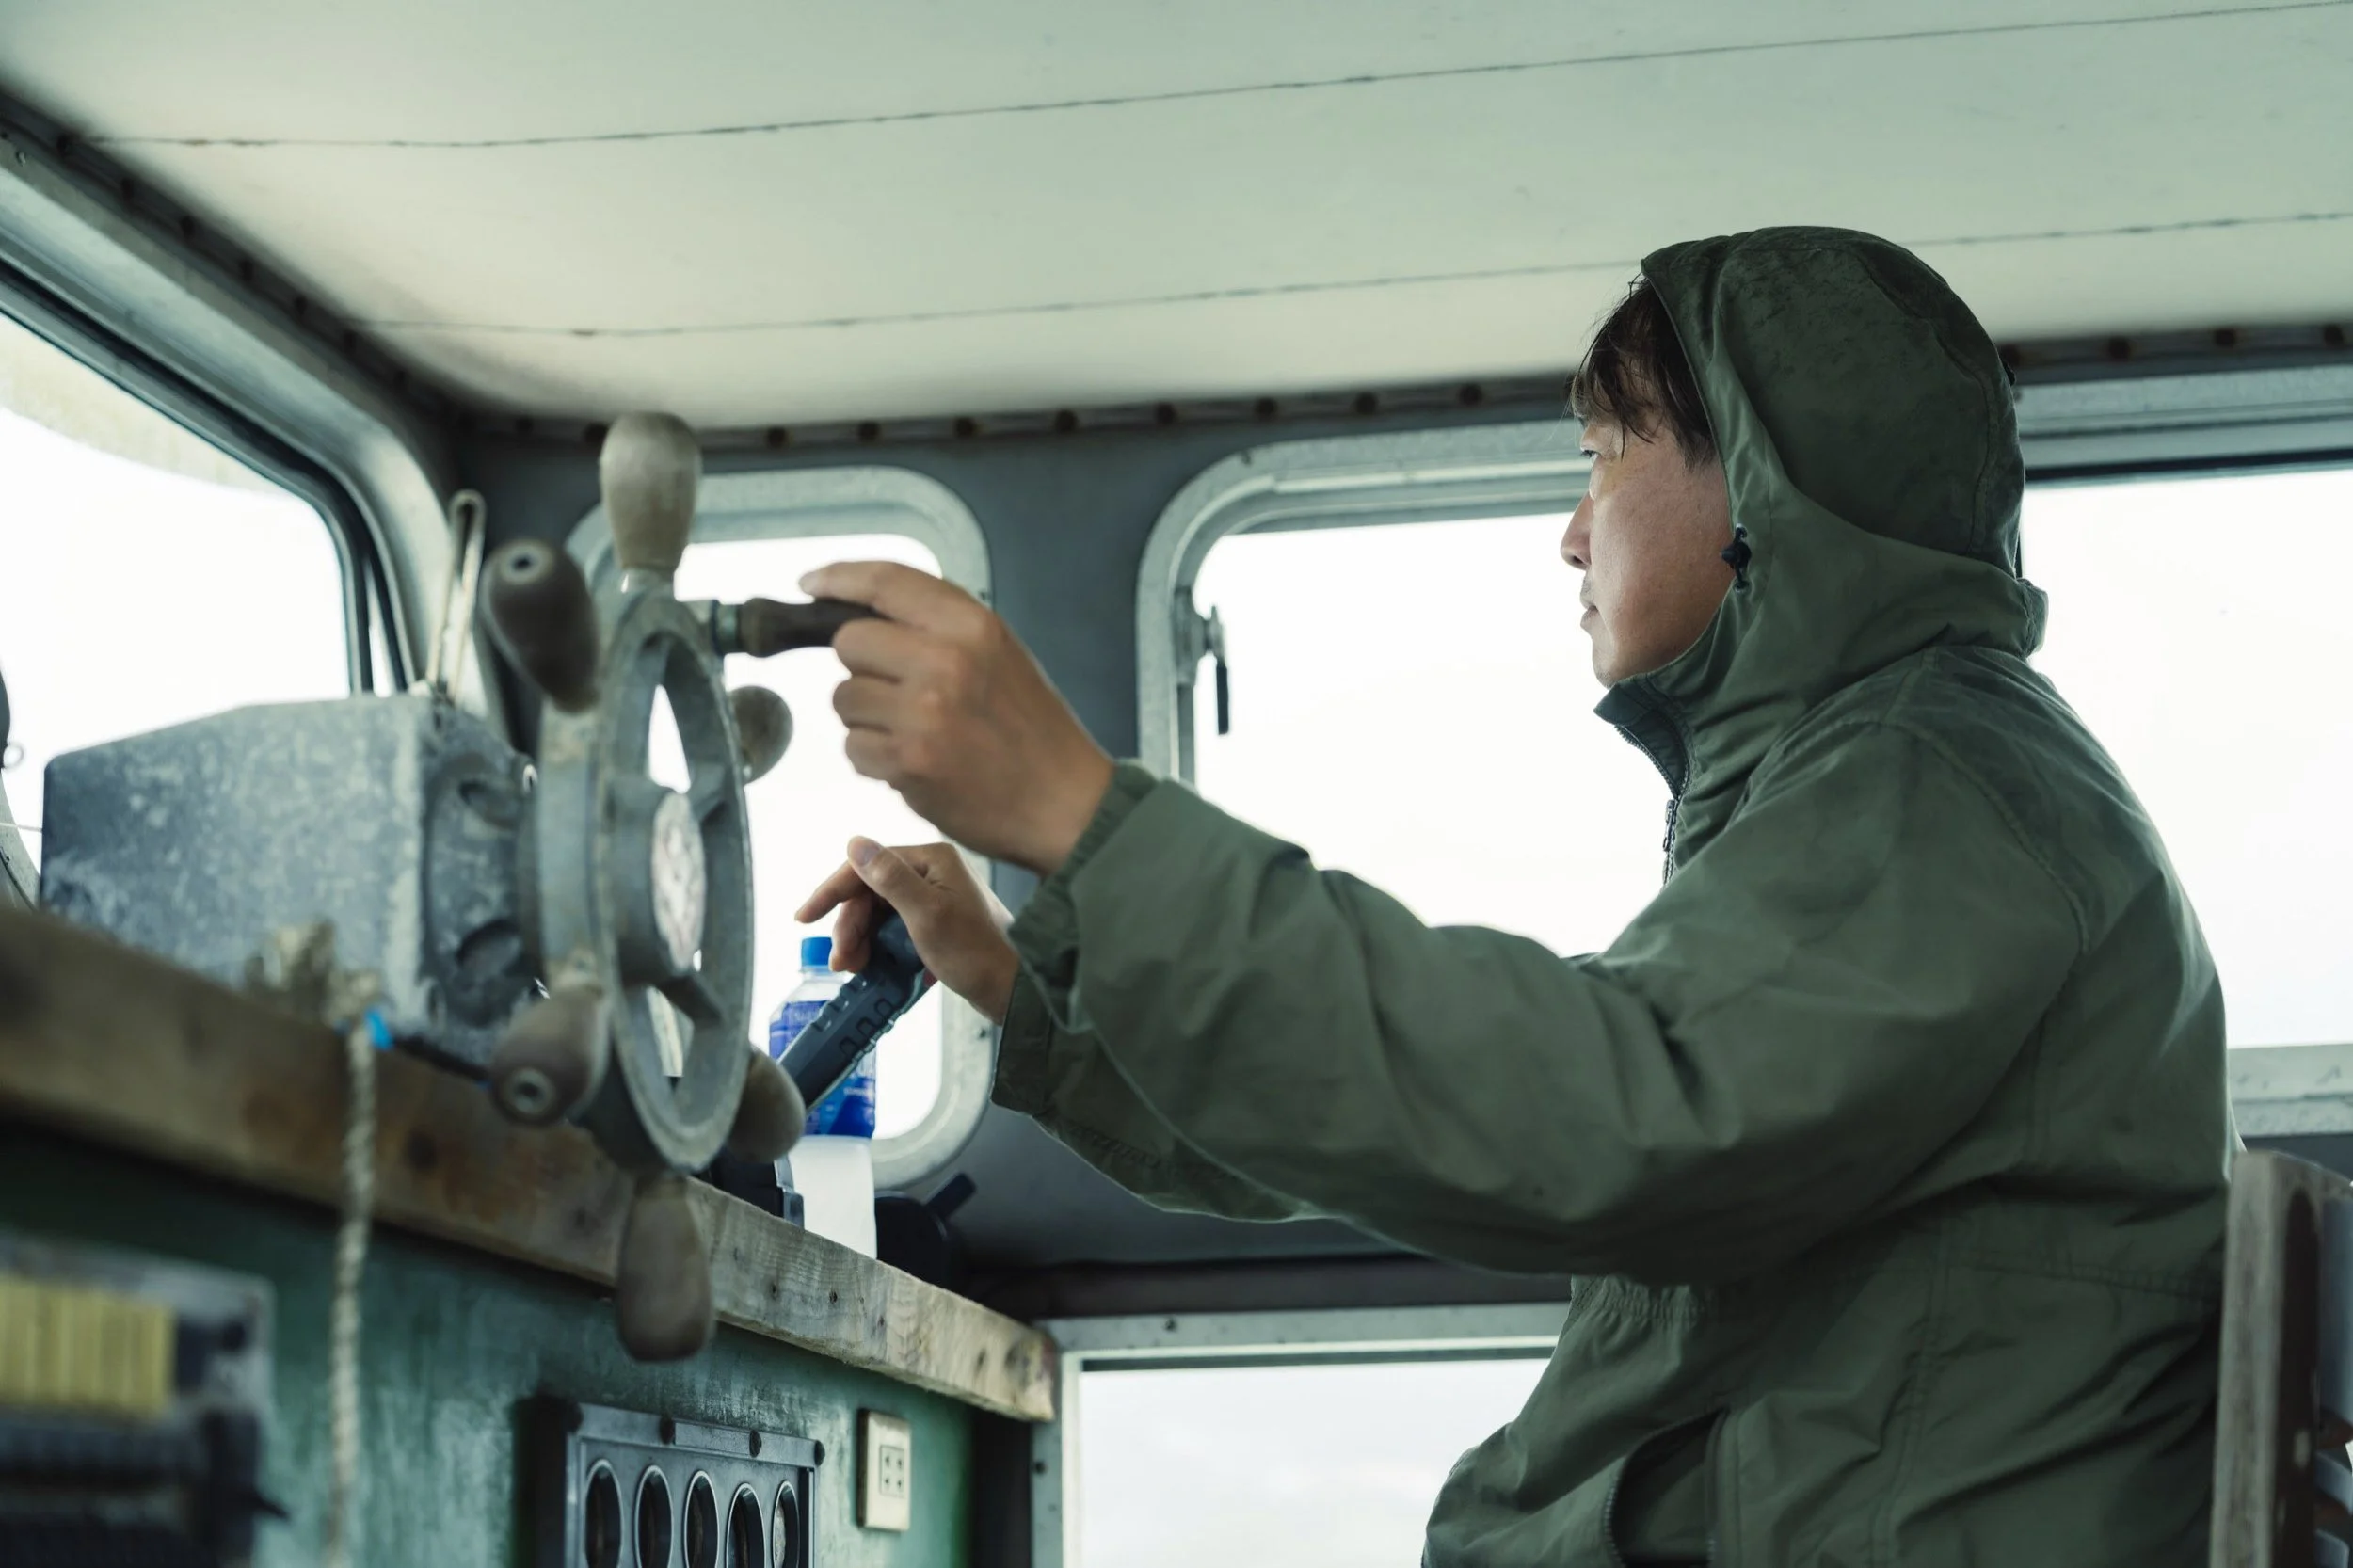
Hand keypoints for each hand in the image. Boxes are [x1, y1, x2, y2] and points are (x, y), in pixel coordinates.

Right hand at [795, 838, 1020, 1024]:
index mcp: (932, 860)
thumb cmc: (977, 953)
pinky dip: (881, 948)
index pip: (867, 866)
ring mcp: (937, 898)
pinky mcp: (939, 924)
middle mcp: (934, 873)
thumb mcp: (926, 915)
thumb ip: (889, 878)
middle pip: (871, 893)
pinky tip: (875, 968)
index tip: (805, 918)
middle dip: (850, 927)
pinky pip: (896, 930)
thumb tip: (855, 843)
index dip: (832, 892)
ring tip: (855, 969)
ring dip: (861, 940)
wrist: (1014, 991)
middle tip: (842, 961)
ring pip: (880, 914)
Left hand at [801, 561, 1113, 874]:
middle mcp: (945, 660)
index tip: (811, 585)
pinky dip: (874, 758)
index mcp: (972, 624)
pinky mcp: (907, 760)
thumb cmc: (1031, 730)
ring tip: (915, 733)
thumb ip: (938, 627)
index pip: (885, 582)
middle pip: (850, 641)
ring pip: (844, 698)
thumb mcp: (999, 654)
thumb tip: (858, 612)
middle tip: (898, 692)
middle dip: (862, 668)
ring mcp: (923, 712)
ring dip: (867, 718)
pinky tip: (915, 764)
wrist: (1064, 804)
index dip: (838, 578)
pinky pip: (854, 747)